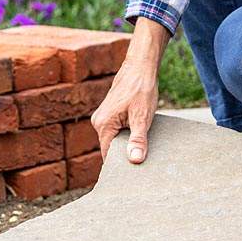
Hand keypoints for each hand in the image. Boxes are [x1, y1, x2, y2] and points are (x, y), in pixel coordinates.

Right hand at [91, 17, 169, 162]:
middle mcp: (98, 122)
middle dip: (125, 155)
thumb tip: (135, 160)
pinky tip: (139, 135)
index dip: (122, 165)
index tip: (134, 174)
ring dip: (127, 144)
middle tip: (143, 162)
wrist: (140, 66)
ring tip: (143, 147)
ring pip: (115, 140)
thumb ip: (138, 140)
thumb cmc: (141, 89)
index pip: (109, 156)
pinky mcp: (109, 114)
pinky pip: (116, 131)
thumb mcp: (142, 117)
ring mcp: (102, 117)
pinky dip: (127, 135)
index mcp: (103, 125)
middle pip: (111, 149)